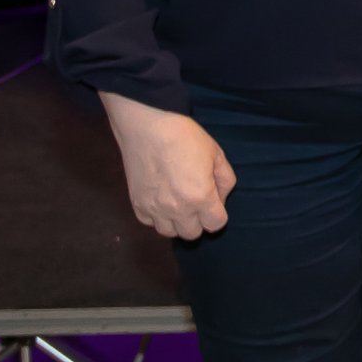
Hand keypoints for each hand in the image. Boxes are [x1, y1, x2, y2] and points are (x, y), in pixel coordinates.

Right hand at [99, 92, 234, 239]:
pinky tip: (161, 200)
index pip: (216, 225)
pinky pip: (150, 223)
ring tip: (178, 203)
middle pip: (192, 233)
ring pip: (169, 233)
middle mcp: (177, 209)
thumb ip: (225, 181)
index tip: (214, 203)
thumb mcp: (217, 155)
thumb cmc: (186, 137)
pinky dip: (157, 217)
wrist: (148, 128)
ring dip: (177, 222)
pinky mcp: (136, 204)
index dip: (218, 214)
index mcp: (200, 197)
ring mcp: (154, 208)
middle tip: (197, 202)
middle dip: (199, 221)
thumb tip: (220, 198)